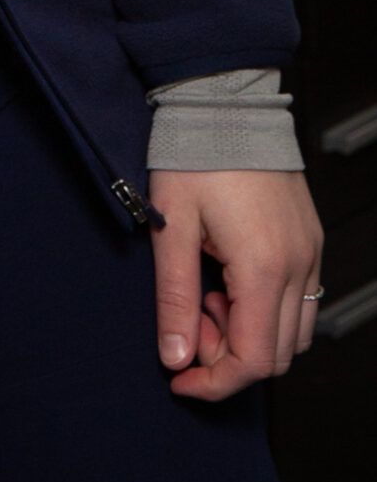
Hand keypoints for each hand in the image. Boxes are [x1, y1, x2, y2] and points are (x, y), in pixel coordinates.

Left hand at [149, 169, 323, 399]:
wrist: (224, 100)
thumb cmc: (195, 153)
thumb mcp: (171, 225)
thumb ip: (173, 297)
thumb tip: (176, 357)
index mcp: (263, 266)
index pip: (253, 359)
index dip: (215, 381)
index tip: (180, 378)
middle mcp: (298, 265)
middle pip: (276, 354)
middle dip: (228, 355)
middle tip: (188, 322)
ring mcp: (310, 252)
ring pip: (293, 332)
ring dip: (249, 333)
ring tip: (207, 294)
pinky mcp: (310, 240)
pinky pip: (300, 300)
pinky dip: (265, 308)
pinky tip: (228, 278)